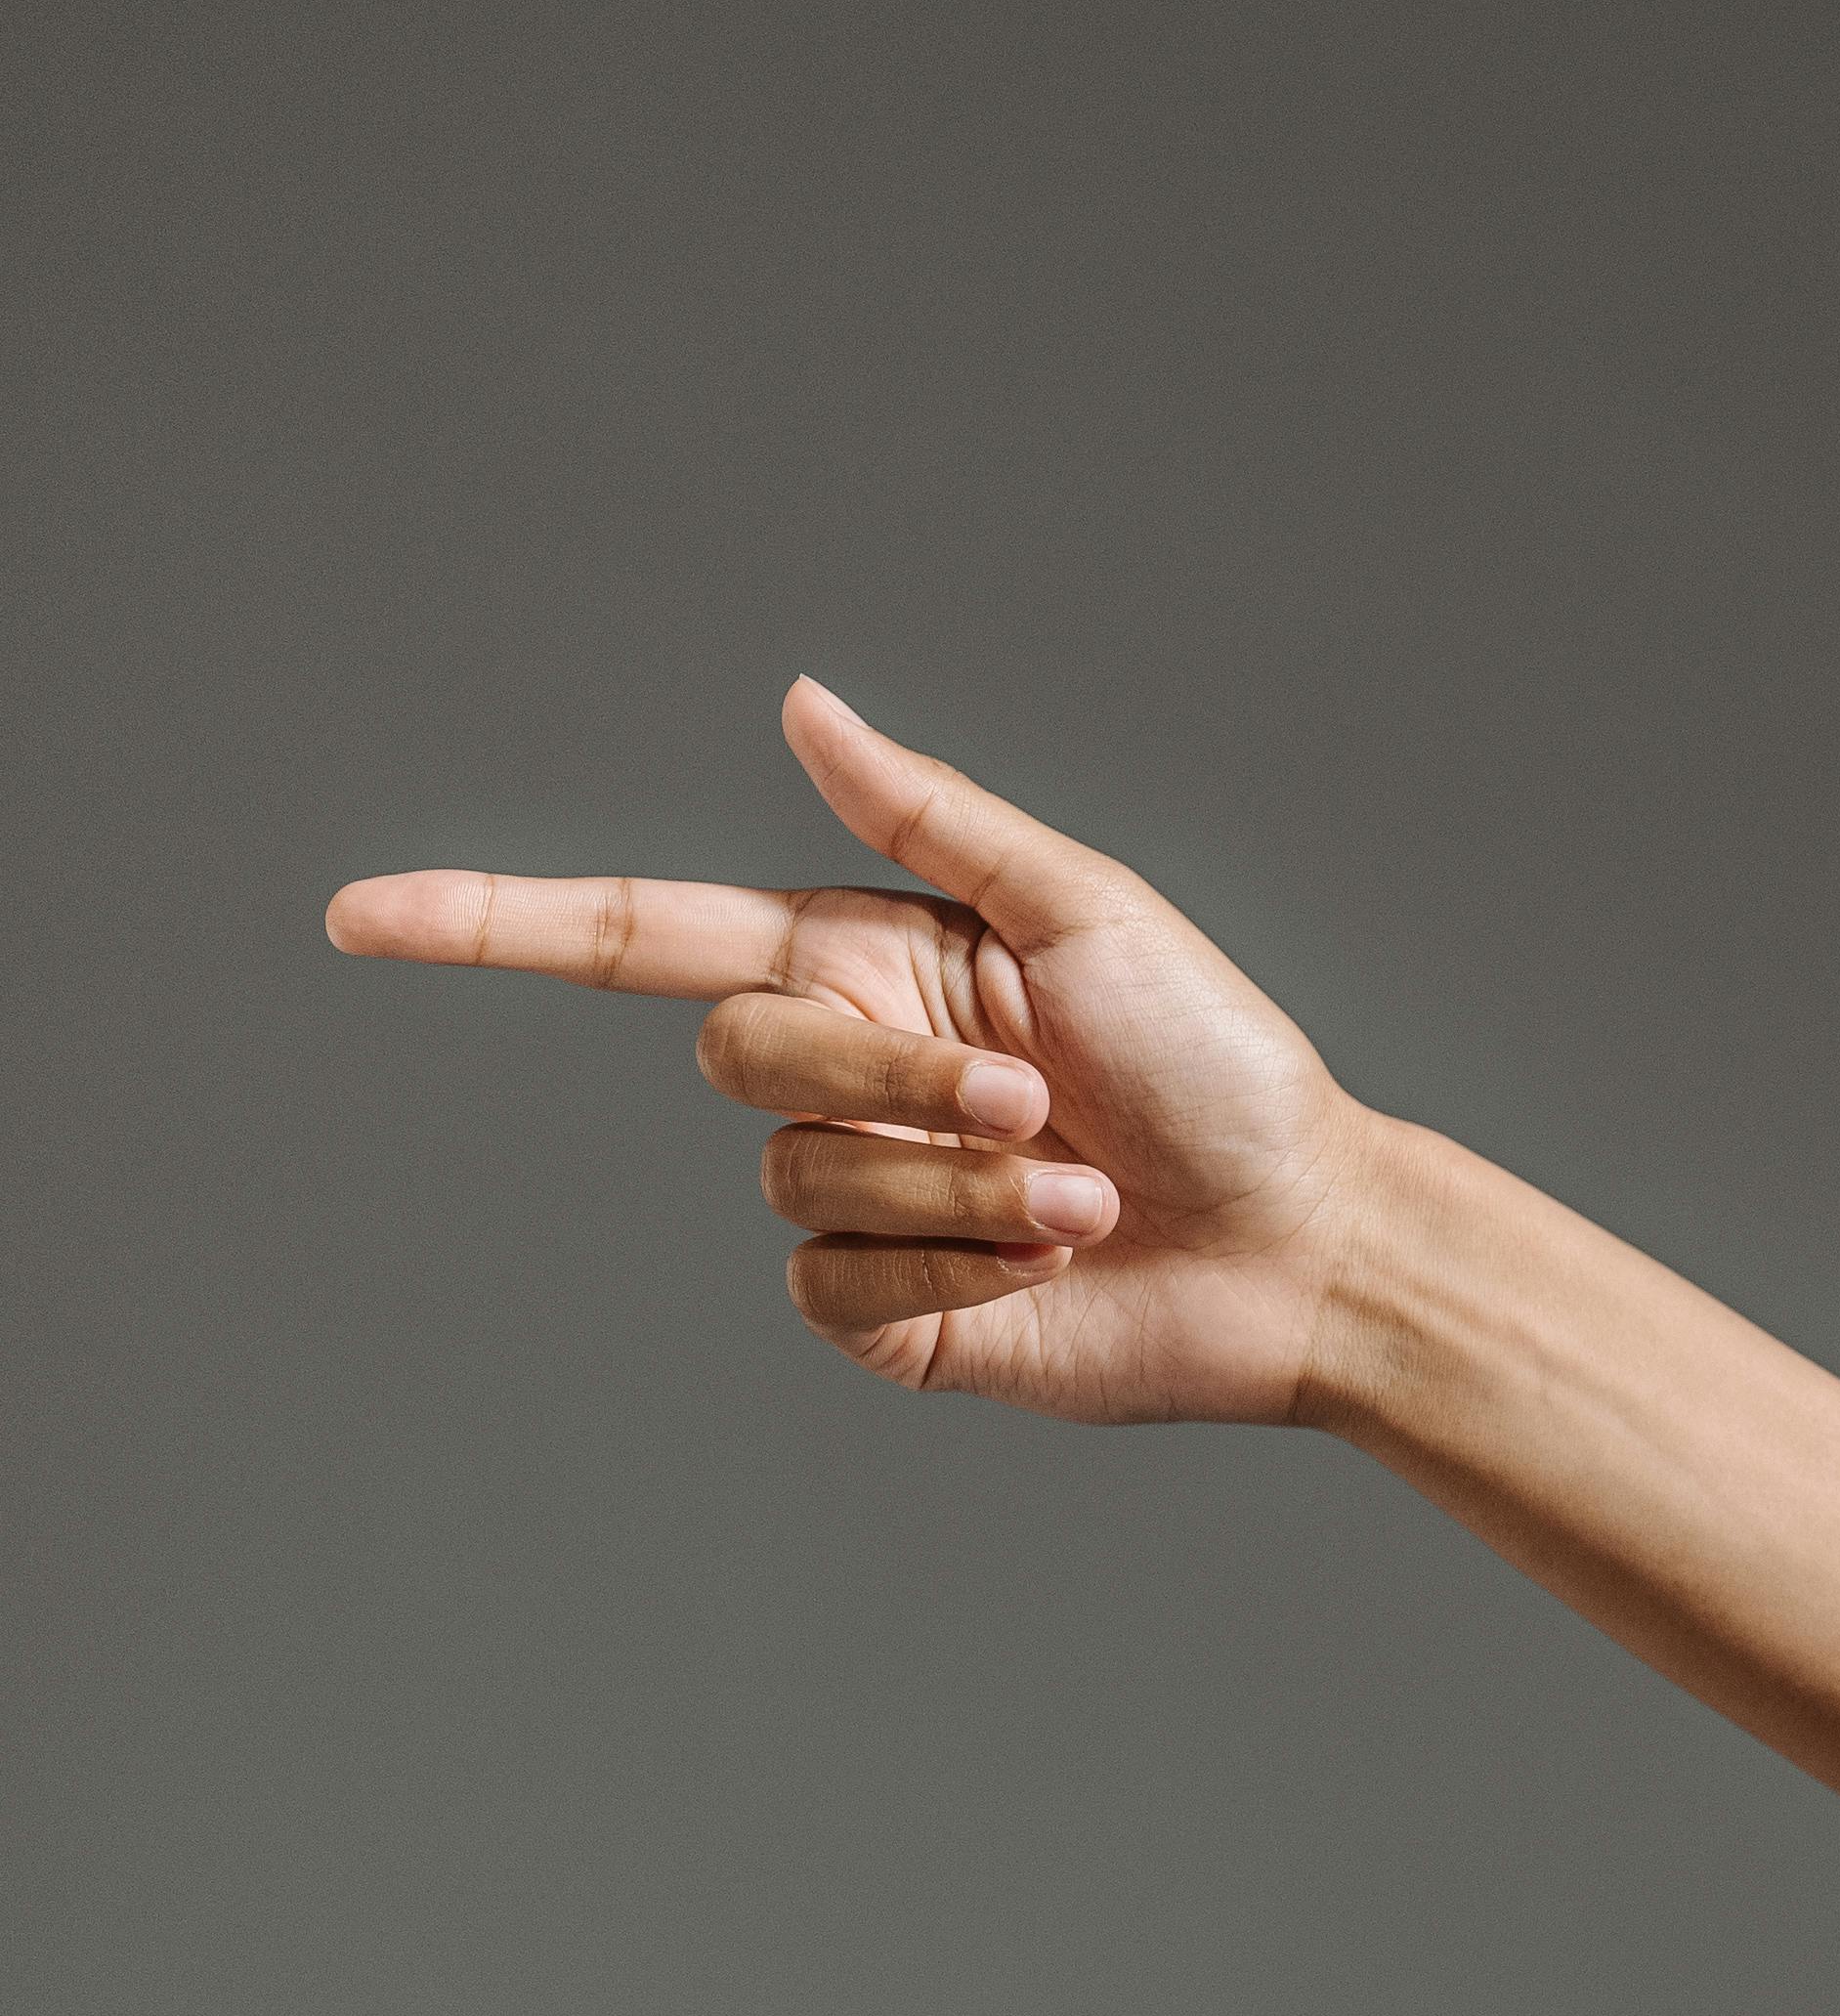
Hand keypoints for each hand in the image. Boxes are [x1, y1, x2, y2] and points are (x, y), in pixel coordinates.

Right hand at [328, 680, 1378, 1424]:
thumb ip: (930, 819)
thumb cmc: (1223, 1068)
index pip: (639, 936)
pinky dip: (951, 1266)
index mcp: (867, 966)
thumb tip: (800, 702)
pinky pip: (834, 1283)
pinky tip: (1048, 1262)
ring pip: (796, 1177)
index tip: (360, 914)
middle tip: (1039, 1098)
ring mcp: (859, 1201)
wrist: (1302, 1243)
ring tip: (1081, 1191)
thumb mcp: (1087, 914)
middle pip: (738, 1058)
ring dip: (954, 1182)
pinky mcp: (888, 1313)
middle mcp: (846, 1079)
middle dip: (892, 1078)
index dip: (496, 924)